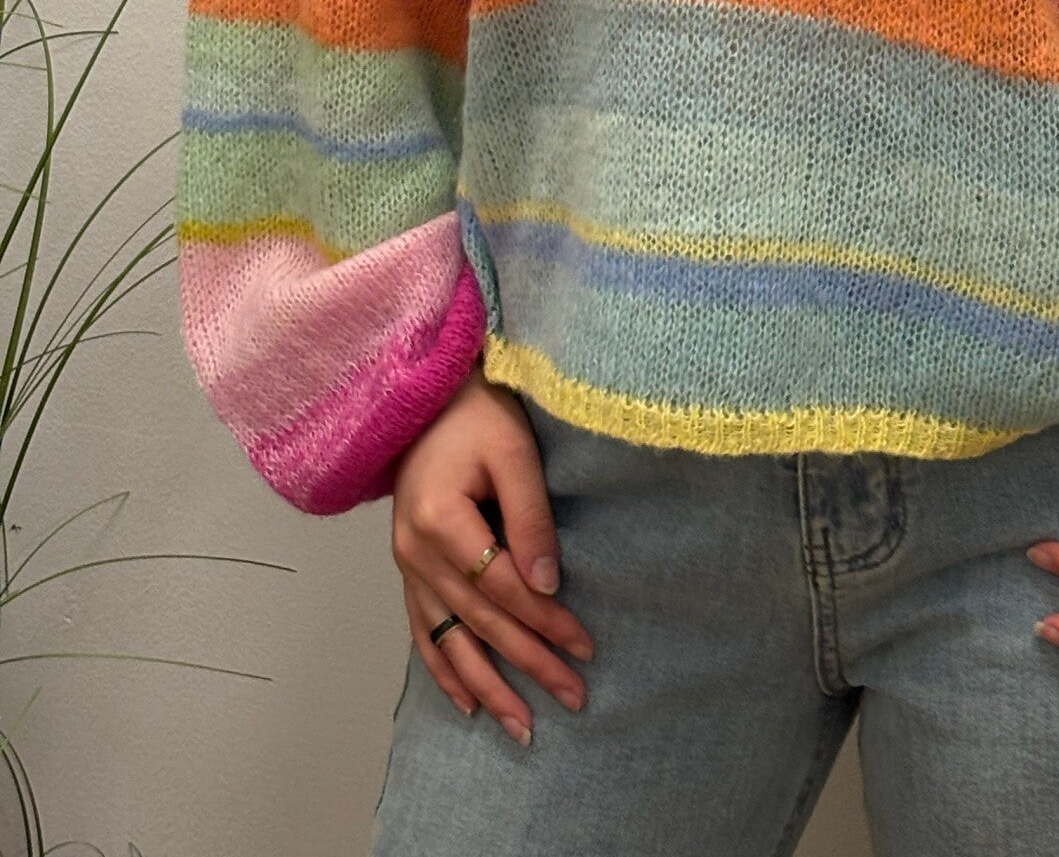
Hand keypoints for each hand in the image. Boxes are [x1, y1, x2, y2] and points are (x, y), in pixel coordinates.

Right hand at [390, 366, 596, 742]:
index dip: (546, 619)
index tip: (586, 646)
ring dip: (487, 685)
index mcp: (440, 520)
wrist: (426, 398)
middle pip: (481, 621)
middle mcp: (415, 553)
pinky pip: (423, 630)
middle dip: (529, 663)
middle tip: (573, 697)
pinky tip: (467, 702)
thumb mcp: (514, 451)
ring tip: (522, 727)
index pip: (503, 587)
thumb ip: (532, 516)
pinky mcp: (408, 568)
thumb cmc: (476, 414)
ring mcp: (406, 565)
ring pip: (449, 639)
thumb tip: (549, 585)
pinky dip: (444, 669)